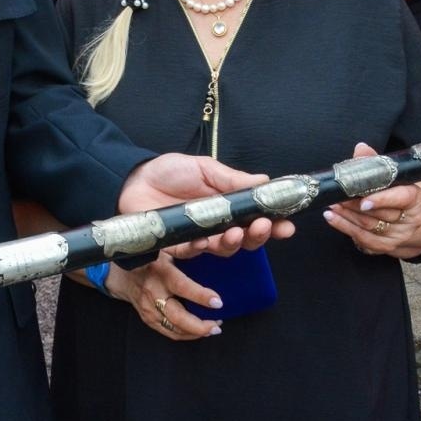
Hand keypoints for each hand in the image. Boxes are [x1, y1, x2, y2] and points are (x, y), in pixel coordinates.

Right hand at [109, 255, 223, 341]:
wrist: (120, 273)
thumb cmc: (148, 257)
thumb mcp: (165, 247)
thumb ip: (186, 248)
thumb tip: (205, 241)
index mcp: (160, 273)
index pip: (182, 287)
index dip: (200, 296)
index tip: (218, 302)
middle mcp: (153, 293)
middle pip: (177, 316)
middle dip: (200, 325)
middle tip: (217, 325)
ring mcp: (149, 309)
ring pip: (174, 328)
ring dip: (196, 332)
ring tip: (213, 328)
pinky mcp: (148, 319)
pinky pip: (168, 332)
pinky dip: (185, 335)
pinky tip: (198, 331)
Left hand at [119, 153, 293, 255]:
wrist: (132, 179)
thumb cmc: (168, 172)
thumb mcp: (204, 168)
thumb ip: (232, 179)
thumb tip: (265, 181)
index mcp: (227, 205)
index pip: (255, 218)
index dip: (274, 224)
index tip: (287, 225)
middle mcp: (217, 225)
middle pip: (246, 239)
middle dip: (260, 236)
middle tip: (265, 227)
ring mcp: (199, 237)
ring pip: (225, 249)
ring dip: (236, 243)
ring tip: (238, 232)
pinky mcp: (178, 246)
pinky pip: (195, 252)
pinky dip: (204, 247)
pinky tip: (208, 239)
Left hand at [323, 142, 420, 257]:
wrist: (402, 218)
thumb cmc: (392, 191)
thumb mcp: (387, 176)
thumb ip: (374, 163)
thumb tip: (361, 148)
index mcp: (416, 198)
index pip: (402, 198)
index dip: (383, 199)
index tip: (364, 201)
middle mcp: (411, 219)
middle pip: (380, 214)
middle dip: (354, 205)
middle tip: (337, 197)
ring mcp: (399, 235)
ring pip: (369, 227)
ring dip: (346, 216)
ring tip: (331, 205)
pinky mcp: (386, 246)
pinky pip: (363, 240)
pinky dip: (345, 228)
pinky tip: (332, 218)